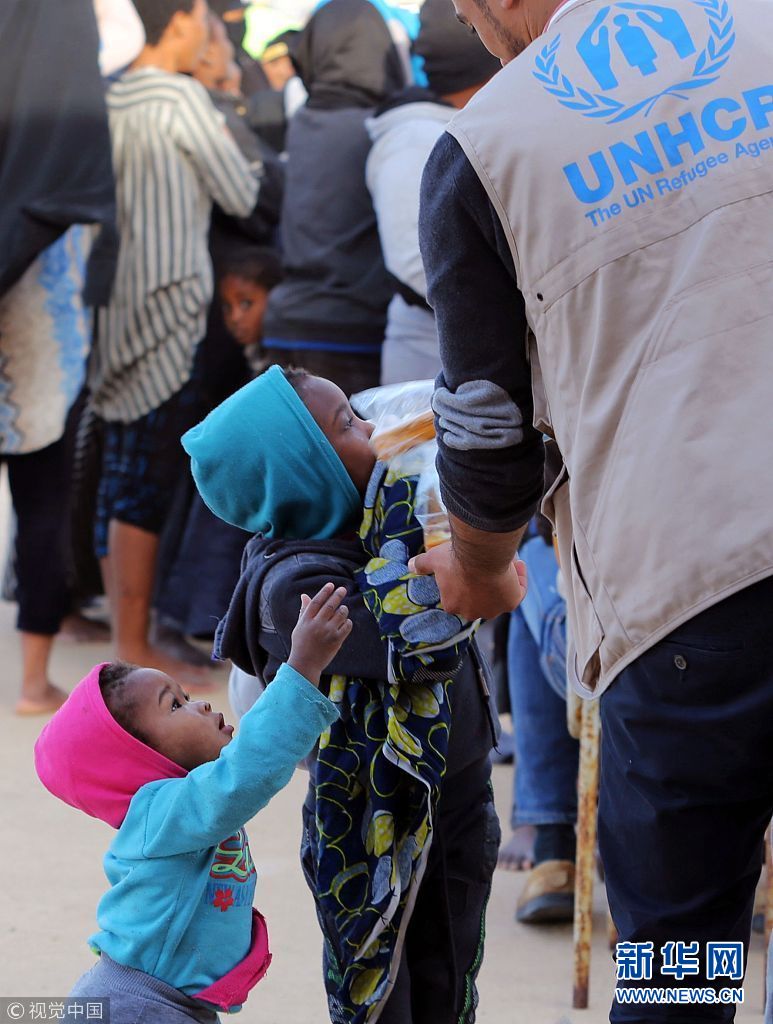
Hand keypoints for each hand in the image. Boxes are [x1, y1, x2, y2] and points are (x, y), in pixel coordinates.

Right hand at [288, 582, 352, 685]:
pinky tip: (345, 622)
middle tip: (343, 589)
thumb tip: (304, 595)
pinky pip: (347, 626)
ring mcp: (327, 632)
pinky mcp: (336, 640)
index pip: (316, 602)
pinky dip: (348, 622)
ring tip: (343, 609)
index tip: (331, 585)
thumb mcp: (299, 626)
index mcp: (306, 620)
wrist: (305, 664)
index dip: (324, 592)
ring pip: (340, 614)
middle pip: (330, 605)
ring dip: (343, 609)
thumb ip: (304, 611)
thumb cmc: (301, 644)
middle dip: (337, 595)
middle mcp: (317, 625)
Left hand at [409, 542, 527, 620]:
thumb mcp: (433, 559)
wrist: (480, 556)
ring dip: (501, 582)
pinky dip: (519, 579)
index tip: (470, 566)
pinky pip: (517, 592)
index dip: (465, 580)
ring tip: (504, 563)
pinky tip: (517, 565)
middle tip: (487, 564)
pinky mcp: (510, 603)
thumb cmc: (455, 558)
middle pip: (480, 598)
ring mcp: (493, 610)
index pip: (459, 595)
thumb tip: (410, 566)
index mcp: (452, 605)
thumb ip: (421, 564)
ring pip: (499, 596)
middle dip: (483, 584)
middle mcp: (472, 612)